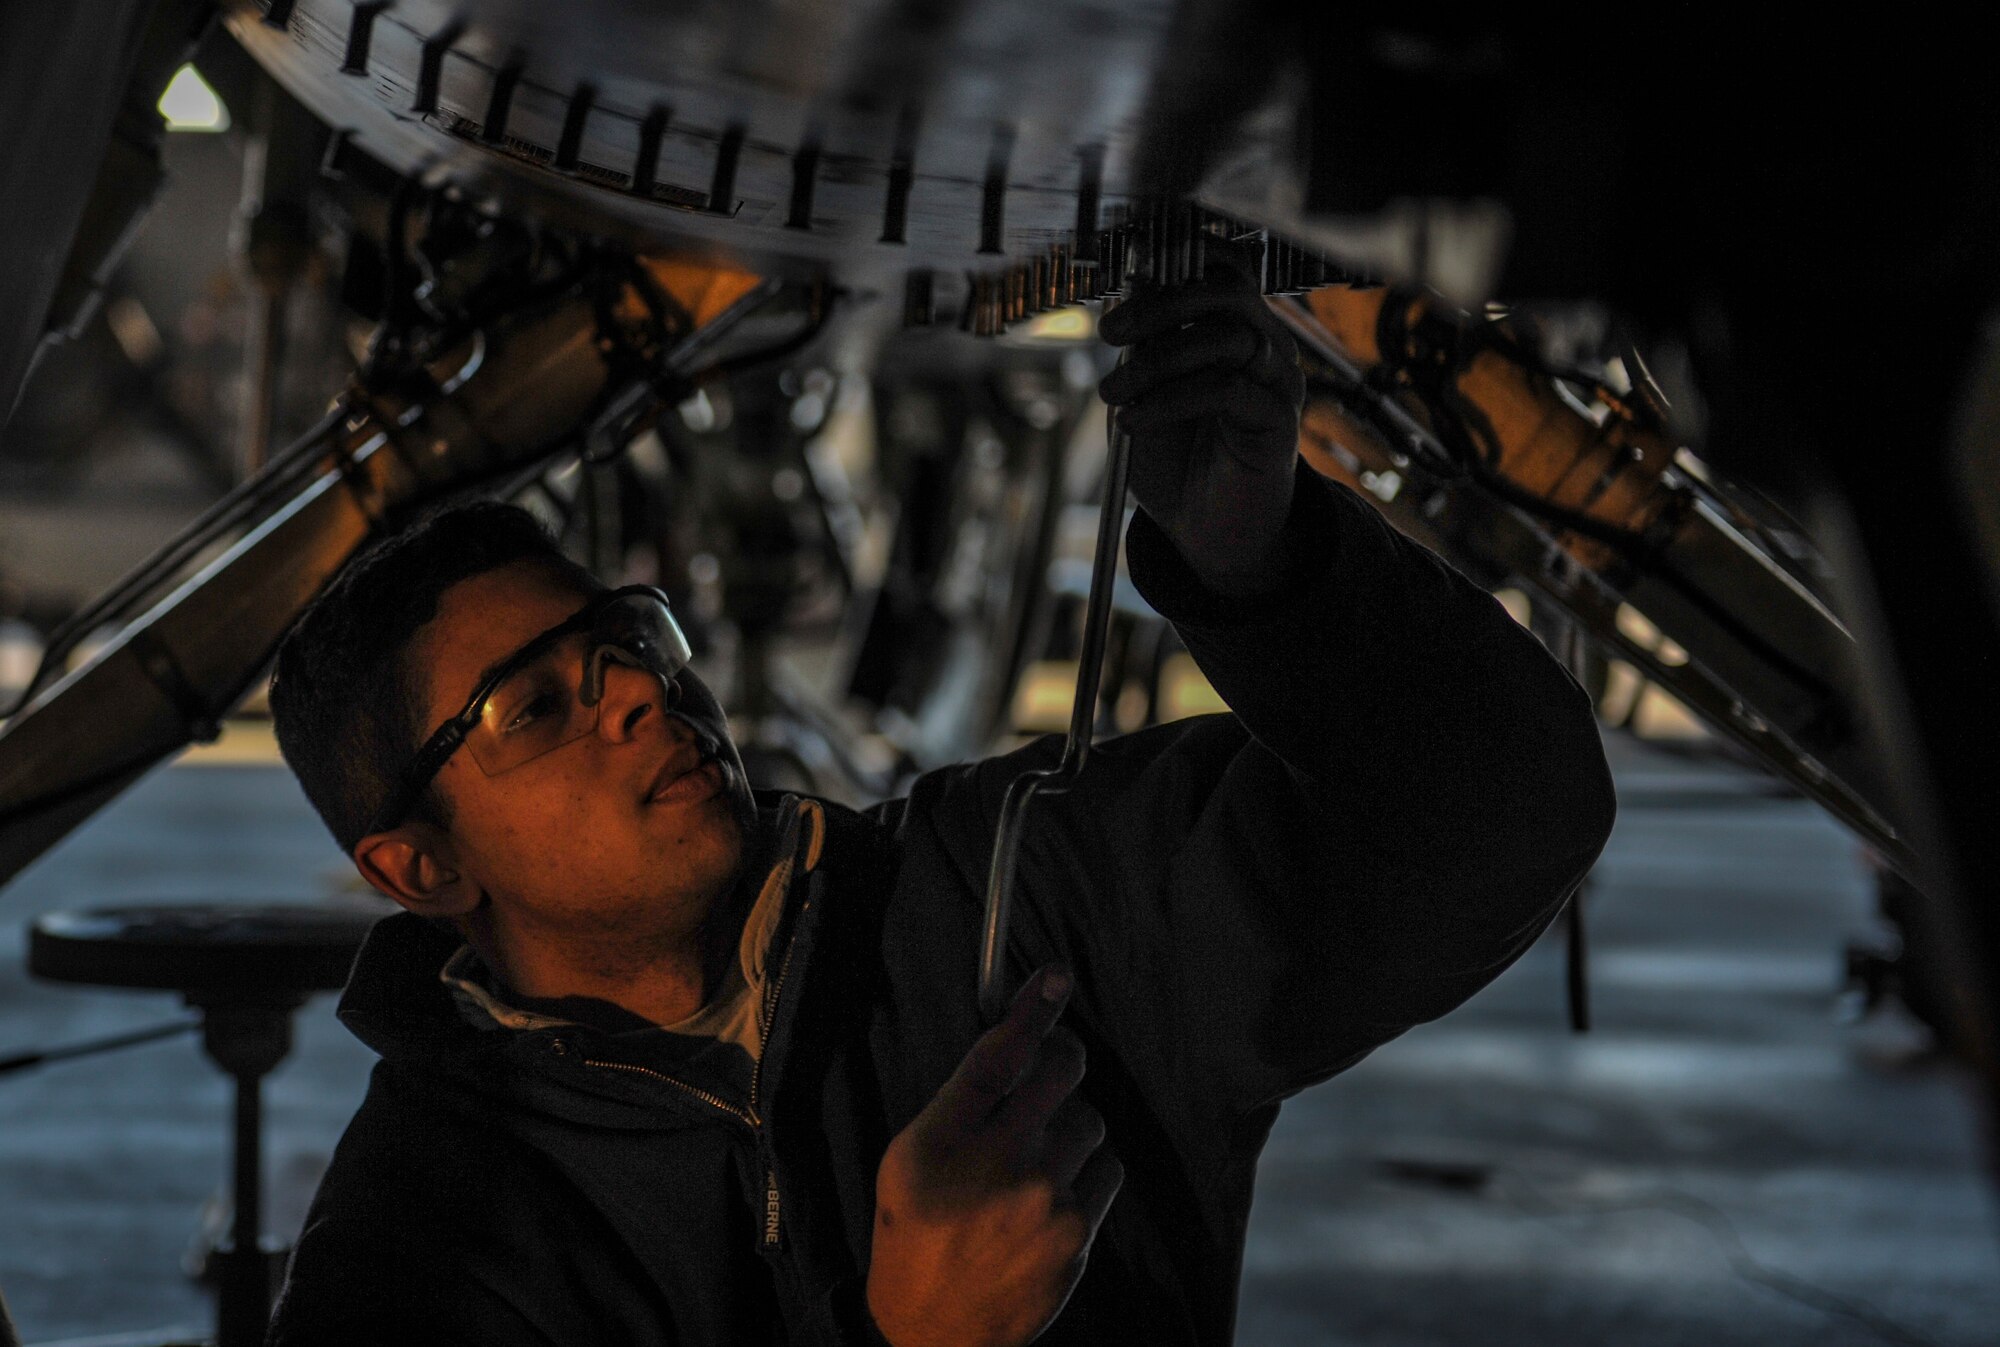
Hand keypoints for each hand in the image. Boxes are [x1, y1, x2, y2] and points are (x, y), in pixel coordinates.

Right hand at [865, 967, 1122, 1346]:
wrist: (933, 1334)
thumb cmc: (916, 1235)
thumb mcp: (906, 1159)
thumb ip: (957, 1099)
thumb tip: (1013, 1037)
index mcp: (940, 1141)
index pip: (998, 1054)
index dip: (1032, 1007)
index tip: (1055, 976)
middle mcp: (995, 1165)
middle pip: (1060, 1071)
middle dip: (1061, 1058)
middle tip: (1050, 1066)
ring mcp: (1042, 1202)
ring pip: (1088, 1119)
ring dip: (1070, 1122)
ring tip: (1040, 1151)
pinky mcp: (1077, 1235)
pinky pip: (1107, 1167)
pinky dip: (1090, 1167)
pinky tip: (1058, 1188)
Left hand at [1097, 245, 1304, 597]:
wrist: (1203, 529)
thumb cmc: (1174, 458)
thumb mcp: (1141, 392)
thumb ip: (1138, 346)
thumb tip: (1124, 299)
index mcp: (1231, 327)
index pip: (1218, 267)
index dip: (1176, 258)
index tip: (1122, 279)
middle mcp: (1262, 343)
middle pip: (1227, 289)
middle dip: (1161, 302)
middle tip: (1111, 332)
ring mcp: (1277, 379)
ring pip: (1227, 336)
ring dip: (1158, 360)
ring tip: (1115, 393)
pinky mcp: (1280, 419)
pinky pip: (1227, 389)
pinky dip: (1171, 399)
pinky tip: (1136, 421)